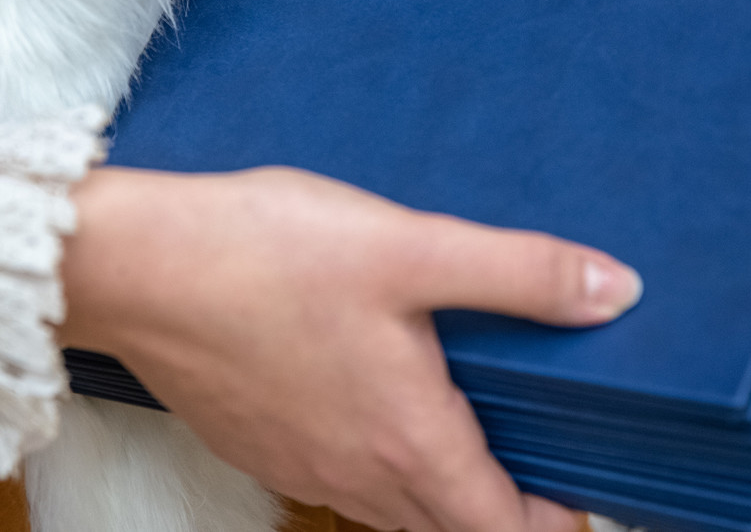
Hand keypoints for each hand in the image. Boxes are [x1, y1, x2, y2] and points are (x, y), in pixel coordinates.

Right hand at [60, 165, 641, 531]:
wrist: (133, 265)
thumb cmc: (265, 254)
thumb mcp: (411, 247)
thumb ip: (521, 272)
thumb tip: (617, 292)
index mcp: (410, 443)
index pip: (507, 531)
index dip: (559, 521)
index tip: (585, 488)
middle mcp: (358, 475)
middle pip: (453, 529)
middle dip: (504, 508)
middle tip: (541, 453)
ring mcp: (302, 466)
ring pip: (394, 507)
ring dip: (440, 486)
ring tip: (467, 423)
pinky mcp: (259, 443)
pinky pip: (338, 478)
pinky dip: (377, 461)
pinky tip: (374, 394)